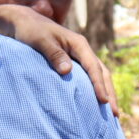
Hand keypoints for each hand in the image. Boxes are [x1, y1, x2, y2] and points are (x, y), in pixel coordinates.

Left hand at [0, 4, 118, 115]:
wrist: (23, 23)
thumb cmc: (30, 31)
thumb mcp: (40, 41)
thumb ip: (54, 55)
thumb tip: (67, 71)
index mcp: (78, 44)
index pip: (93, 67)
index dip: (99, 85)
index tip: (104, 102)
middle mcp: (82, 50)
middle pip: (102, 73)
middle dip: (109, 93)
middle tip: (115, 115)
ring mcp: (78, 57)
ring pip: (97, 76)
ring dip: (104, 93)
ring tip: (111, 114)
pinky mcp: (71, 63)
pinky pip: (87, 78)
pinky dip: (93, 90)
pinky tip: (93, 104)